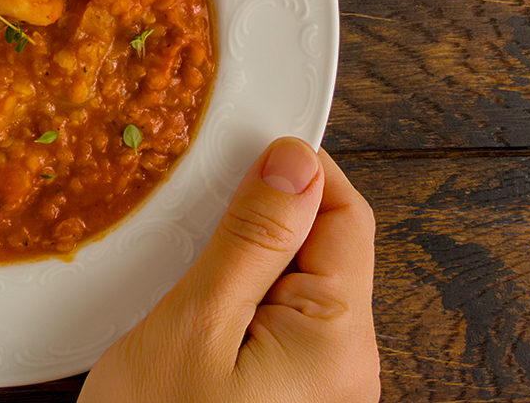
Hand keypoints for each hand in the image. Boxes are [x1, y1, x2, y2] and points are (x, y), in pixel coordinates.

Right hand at [79, 137, 379, 402]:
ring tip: (181, 278)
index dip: (291, 171)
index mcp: (339, 341)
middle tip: (188, 220)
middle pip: (322, 250)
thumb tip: (295, 161)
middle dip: (258, 222)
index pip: (344, 213)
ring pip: (293, 289)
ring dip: (240, 266)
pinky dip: (234, 306)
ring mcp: (322, 391)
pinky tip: (188, 318)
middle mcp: (348, 368)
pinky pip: (275, 329)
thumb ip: (251, 241)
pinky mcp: (288, 402)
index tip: (233, 151)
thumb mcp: (193, 325)